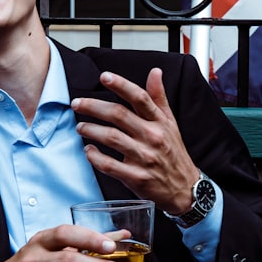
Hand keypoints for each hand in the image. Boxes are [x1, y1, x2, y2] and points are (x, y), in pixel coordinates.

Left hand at [71, 68, 198, 214]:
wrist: (184, 188)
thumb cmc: (174, 154)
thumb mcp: (171, 124)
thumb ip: (159, 98)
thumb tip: (155, 72)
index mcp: (160, 122)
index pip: (140, 98)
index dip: (121, 85)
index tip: (104, 76)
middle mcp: (153, 137)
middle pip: (119, 115)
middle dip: (94, 106)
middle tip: (77, 104)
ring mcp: (144, 158)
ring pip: (111, 138)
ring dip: (91, 130)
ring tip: (80, 127)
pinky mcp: (136, 177)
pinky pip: (110, 165)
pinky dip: (95, 157)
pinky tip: (88, 151)